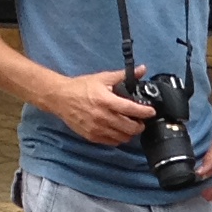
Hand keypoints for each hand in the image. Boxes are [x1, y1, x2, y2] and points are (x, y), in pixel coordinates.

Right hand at [32, 67, 157, 145]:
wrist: (60, 98)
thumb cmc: (81, 87)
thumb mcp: (103, 78)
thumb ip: (123, 76)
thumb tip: (142, 70)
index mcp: (106, 100)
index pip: (131, 110)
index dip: (145, 112)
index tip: (151, 112)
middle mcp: (102, 116)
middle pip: (129, 128)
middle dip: (140, 125)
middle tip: (141, 120)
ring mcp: (97, 128)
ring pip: (122, 137)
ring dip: (130, 133)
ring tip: (130, 125)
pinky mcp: (92, 136)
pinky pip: (111, 142)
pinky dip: (118, 138)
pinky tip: (118, 130)